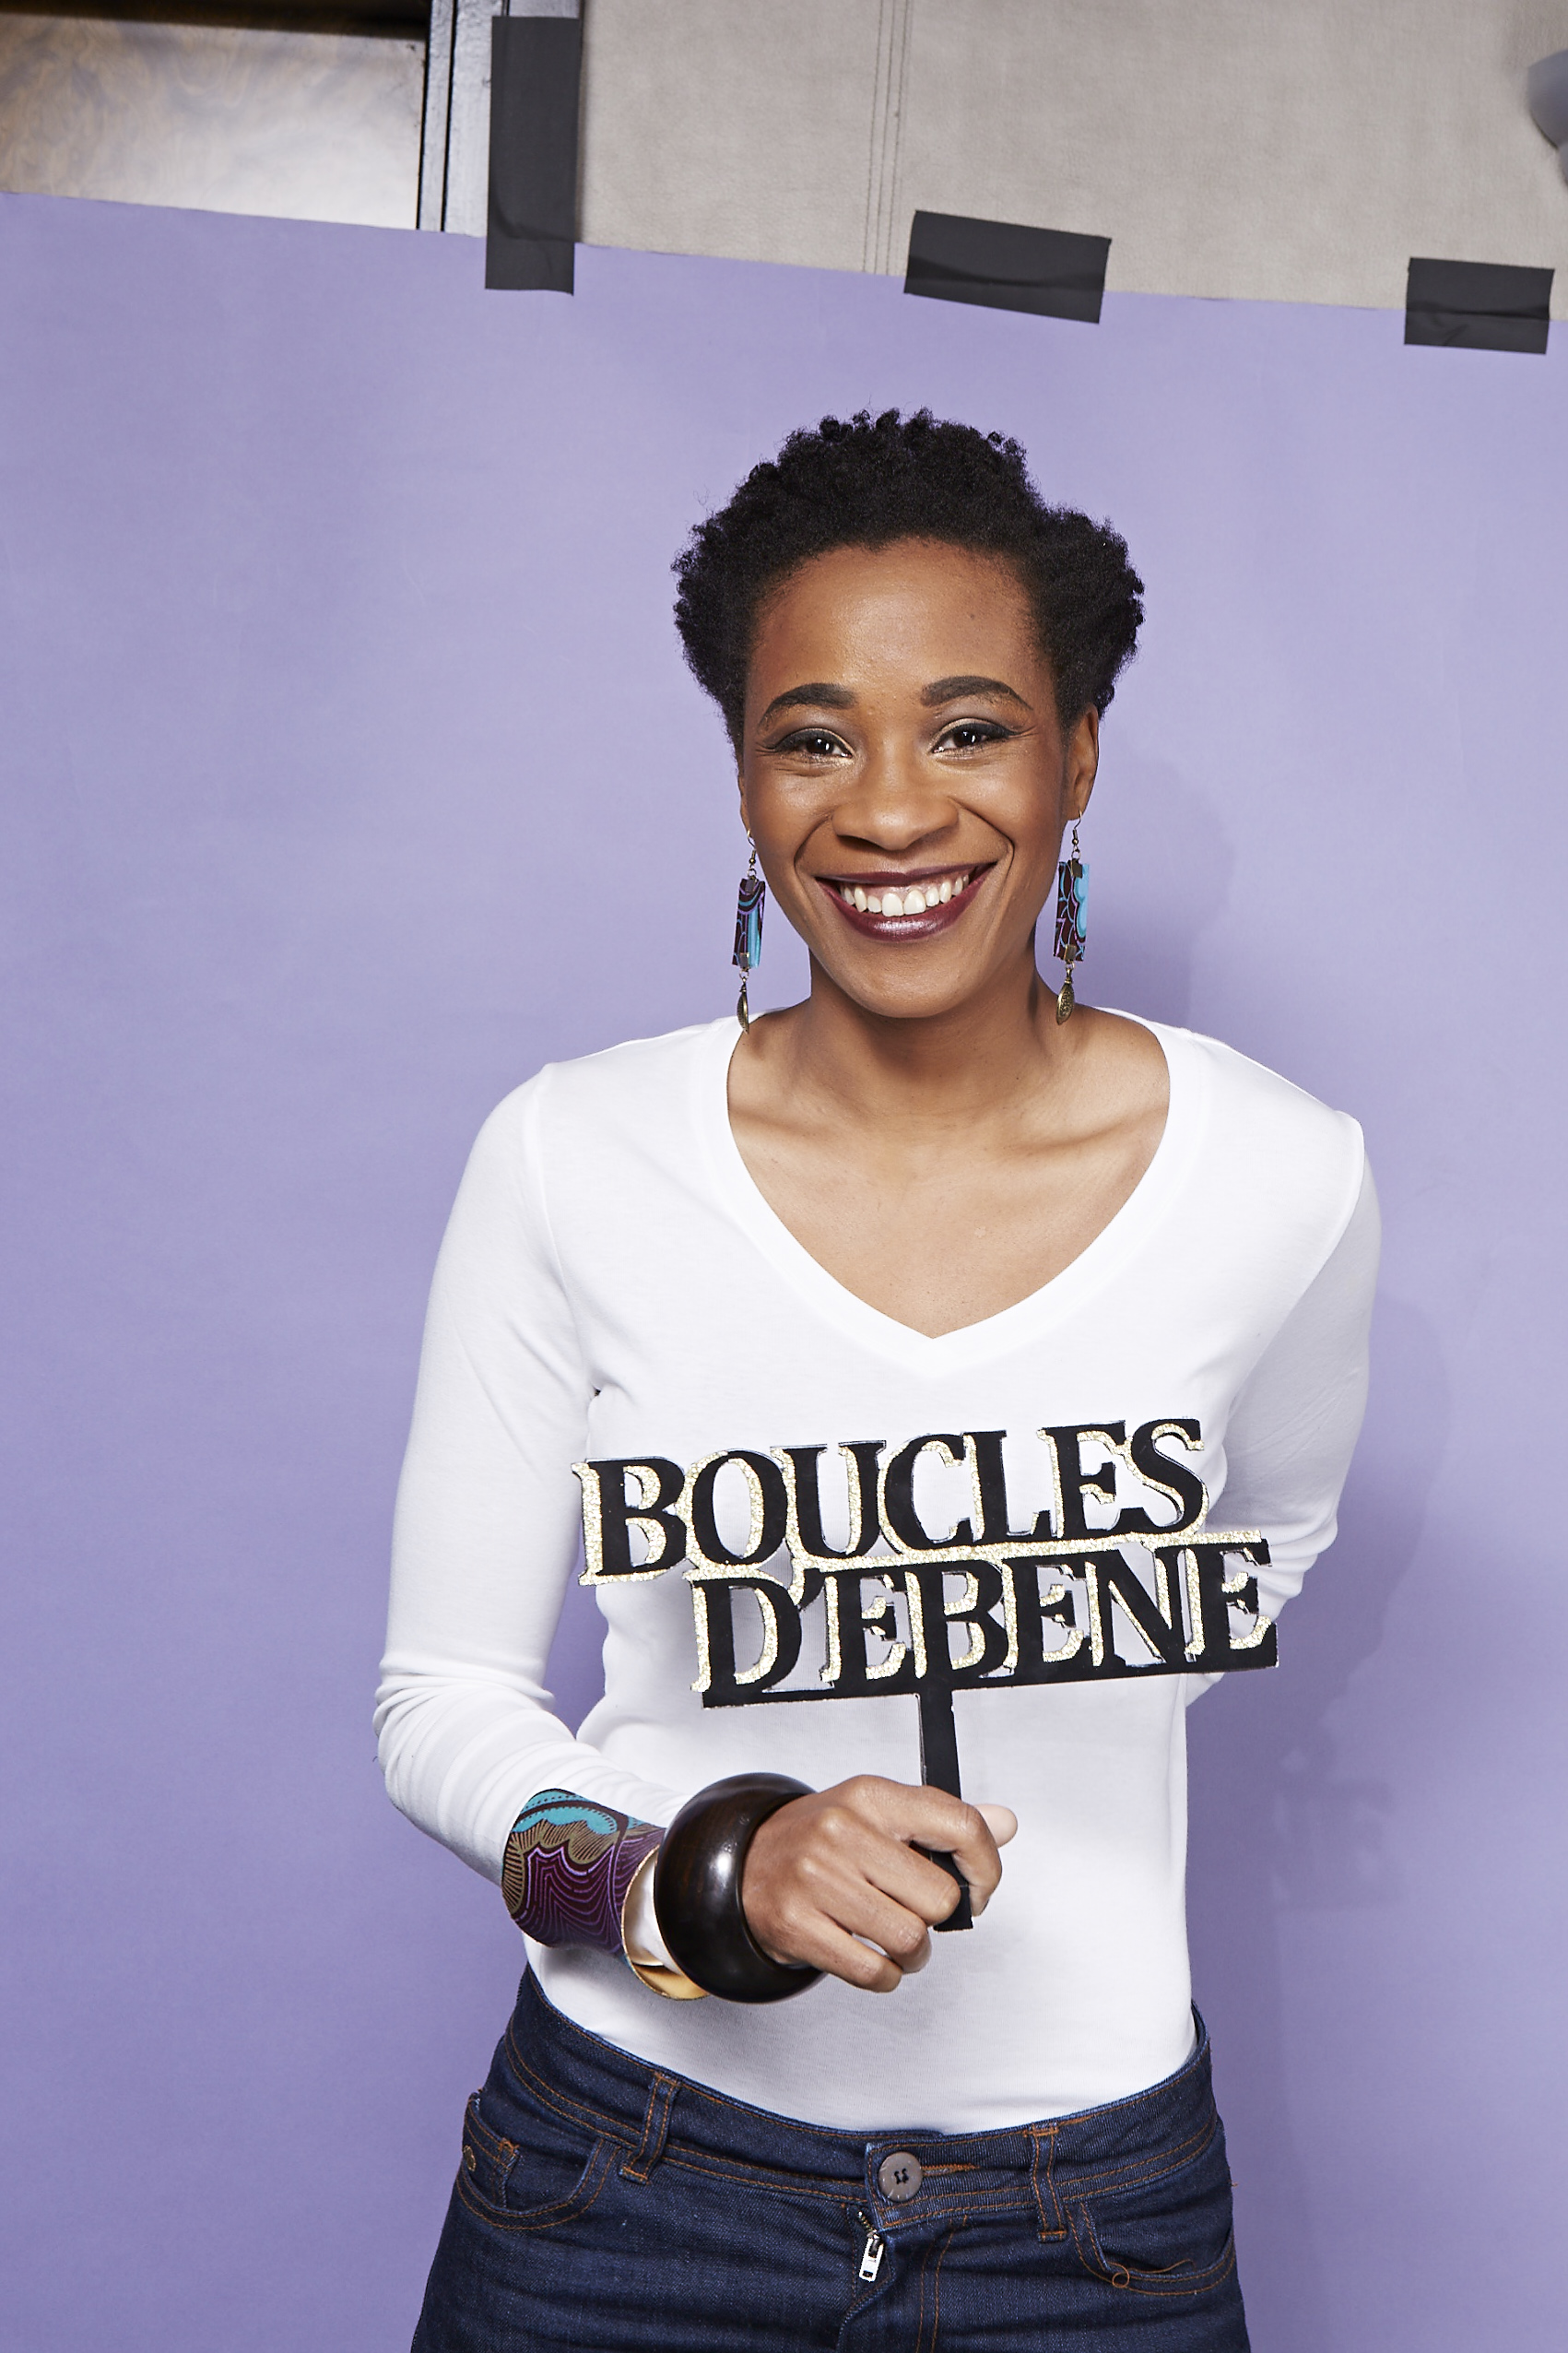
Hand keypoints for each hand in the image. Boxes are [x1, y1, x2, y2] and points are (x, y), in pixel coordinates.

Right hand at [741, 1775, 1016, 1992]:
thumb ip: (944, 1822)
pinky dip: (885, 1976)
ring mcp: (816, 1878)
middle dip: (936, 1917)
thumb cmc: (824, 1840)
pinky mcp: (797, 1925)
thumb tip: (1006, 1823)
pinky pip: (873, 1972)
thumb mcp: (880, 1813)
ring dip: (912, 1953)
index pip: (960, 1826)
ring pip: (910, 1939)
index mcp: (871, 1796)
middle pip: (939, 1897)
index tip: (978, 1890)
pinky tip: (871, 1956)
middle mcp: (842, 1830)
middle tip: (914, 1911)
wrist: (744, 1864)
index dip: (985, 1867)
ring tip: (893, 1937)